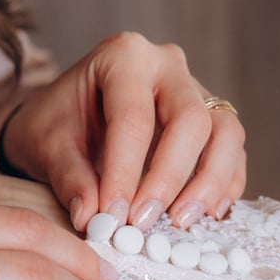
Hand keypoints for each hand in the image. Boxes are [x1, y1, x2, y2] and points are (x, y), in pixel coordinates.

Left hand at [1, 32, 246, 231]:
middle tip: (144, 222)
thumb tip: (91, 217)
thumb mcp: (47, 146)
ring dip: (209, 182)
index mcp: (123, 56)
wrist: (64, 118)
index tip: (113, 216)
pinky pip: (232, 150)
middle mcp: (167, 65)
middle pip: (190, 119)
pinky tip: (206, 216)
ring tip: (180, 222)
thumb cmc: (54, 124)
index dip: (125, 171)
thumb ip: (70, 178)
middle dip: (169, 178)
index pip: (133, 117)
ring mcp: (195, 89)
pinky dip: (225, 184)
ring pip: (225, 132)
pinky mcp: (211, 118)